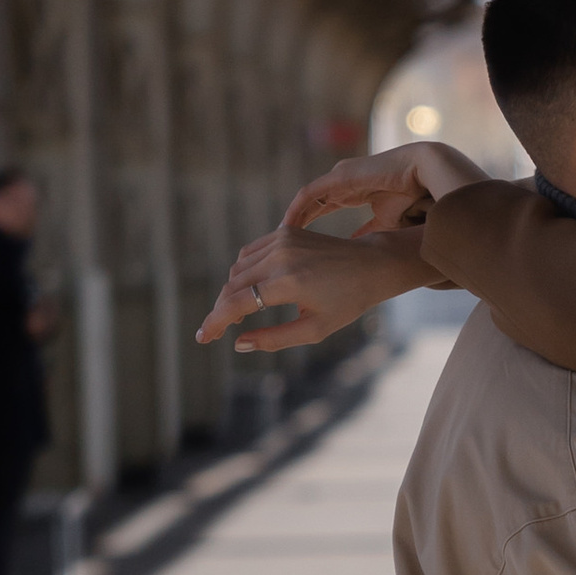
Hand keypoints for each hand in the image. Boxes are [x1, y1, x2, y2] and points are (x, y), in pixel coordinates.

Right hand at [197, 226, 430, 352]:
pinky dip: (245, 272)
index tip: (203, 337)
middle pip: (232, 285)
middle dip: (222, 309)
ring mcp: (282, 239)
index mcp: (289, 282)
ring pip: (238, 268)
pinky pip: (251, 253)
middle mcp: (281, 256)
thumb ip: (275, 339)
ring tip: (239, 313)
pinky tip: (253, 289)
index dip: (216, 322)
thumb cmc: (348, 302)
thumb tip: (238, 344)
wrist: (372, 265)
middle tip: (218, 331)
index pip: (237, 303)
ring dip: (233, 290)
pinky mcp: (285, 230)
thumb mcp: (315, 329)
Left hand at [277, 139, 487, 233]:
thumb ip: (369, 233)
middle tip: (277, 248)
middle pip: (309, 205)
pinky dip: (297, 212)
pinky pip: (309, 195)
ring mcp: (338, 177)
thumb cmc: (413, 198)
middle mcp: (341, 183)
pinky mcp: (339, 176)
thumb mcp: (386, 223)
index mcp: (352, 190)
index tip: (294, 249)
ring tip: (277, 242)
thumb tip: (359, 250)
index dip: (307, 228)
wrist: (424, 174)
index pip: (322, 208)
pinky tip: (287, 229)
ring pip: (306, 201)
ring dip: (291, 220)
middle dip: (292, 226)